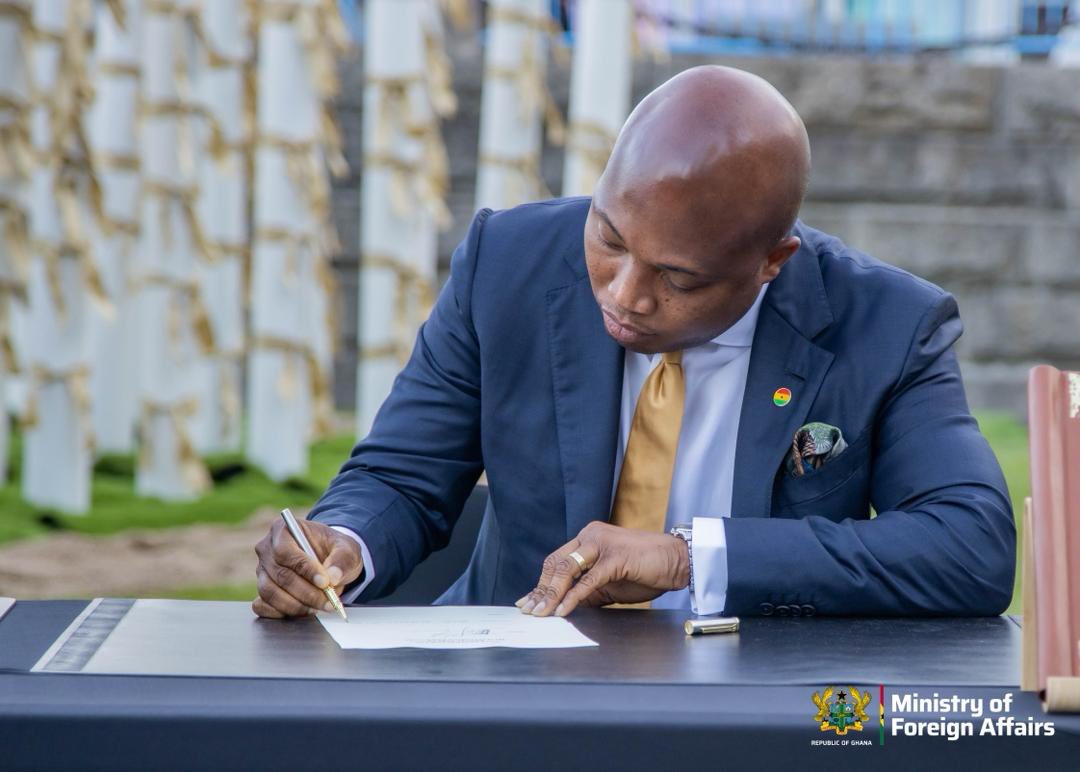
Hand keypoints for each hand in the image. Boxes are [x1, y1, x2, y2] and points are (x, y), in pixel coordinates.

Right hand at [252, 519, 362, 617]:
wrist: (329, 559)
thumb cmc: (334, 549)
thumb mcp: (346, 547)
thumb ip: (342, 559)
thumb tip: (332, 577)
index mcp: (283, 529)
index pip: (285, 551)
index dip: (305, 569)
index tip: (325, 582)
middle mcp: (266, 549)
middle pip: (279, 575)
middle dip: (306, 593)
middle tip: (328, 601)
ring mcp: (261, 571)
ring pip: (270, 592)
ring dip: (296, 605)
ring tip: (319, 607)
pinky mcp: (262, 590)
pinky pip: (262, 606)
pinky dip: (282, 613)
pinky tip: (303, 611)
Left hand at [516, 521, 689, 616]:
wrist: (678, 560)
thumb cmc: (646, 570)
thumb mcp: (609, 582)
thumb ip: (587, 590)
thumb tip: (562, 607)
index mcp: (588, 538)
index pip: (556, 561)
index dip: (540, 583)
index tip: (528, 602)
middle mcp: (591, 535)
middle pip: (556, 564)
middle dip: (541, 590)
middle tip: (529, 611)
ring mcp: (603, 544)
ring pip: (567, 569)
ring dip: (551, 594)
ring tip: (542, 613)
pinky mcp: (616, 557)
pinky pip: (588, 579)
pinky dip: (573, 596)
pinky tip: (563, 610)